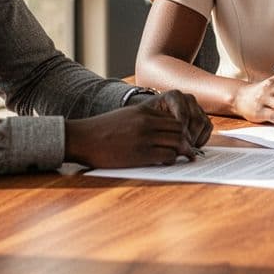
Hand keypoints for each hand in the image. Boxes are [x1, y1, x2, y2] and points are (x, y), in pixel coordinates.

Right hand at [65, 96, 197, 167]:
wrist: (83, 138)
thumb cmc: (102, 130)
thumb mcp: (126, 116)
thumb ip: (145, 120)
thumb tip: (162, 131)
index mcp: (144, 112)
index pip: (173, 119)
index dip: (182, 130)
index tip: (185, 138)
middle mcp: (147, 123)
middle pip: (179, 130)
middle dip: (186, 141)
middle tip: (190, 150)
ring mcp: (144, 138)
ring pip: (177, 143)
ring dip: (182, 151)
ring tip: (184, 157)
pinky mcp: (141, 154)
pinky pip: (167, 156)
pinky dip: (172, 159)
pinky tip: (169, 161)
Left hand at [130, 89, 212, 149]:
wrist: (153, 111)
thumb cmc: (149, 116)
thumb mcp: (148, 119)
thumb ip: (157, 129)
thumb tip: (167, 148)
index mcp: (174, 96)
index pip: (183, 114)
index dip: (182, 131)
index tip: (178, 144)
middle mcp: (188, 99)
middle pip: (196, 119)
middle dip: (190, 137)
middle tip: (183, 150)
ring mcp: (196, 106)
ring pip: (204, 124)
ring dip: (196, 139)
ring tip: (186, 150)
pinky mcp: (203, 115)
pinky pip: (208, 128)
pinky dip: (202, 139)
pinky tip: (192, 146)